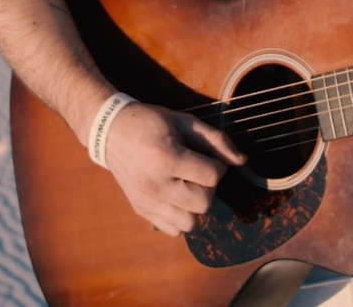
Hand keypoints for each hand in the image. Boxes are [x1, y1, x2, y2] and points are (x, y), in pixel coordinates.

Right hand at [102, 102, 245, 234]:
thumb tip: (242, 161)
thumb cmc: (151, 122)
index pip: (212, 177)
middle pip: (204, 204)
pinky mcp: (141, 209)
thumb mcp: (184, 122)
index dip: (216, 165)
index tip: (206, 156)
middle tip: (196, 171)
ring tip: (186, 186)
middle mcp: (155, 185)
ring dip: (195, 206)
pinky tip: (175, 196)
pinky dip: (180, 217)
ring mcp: (146, 200)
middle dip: (208, 187)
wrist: (110, 130)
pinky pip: (173, 230)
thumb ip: (216, 140)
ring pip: (190, 223)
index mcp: (166, 158)